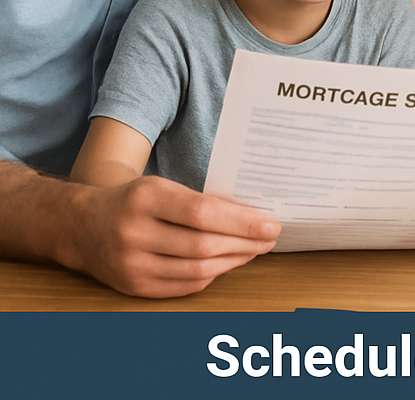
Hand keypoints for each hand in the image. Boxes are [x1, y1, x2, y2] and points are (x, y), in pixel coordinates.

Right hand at [64, 175, 280, 296]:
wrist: (83, 227)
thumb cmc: (134, 201)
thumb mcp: (162, 186)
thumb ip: (201, 199)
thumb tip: (251, 215)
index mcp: (146, 198)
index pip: (204, 212)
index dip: (242, 221)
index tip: (271, 224)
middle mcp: (136, 233)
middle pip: (203, 245)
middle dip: (245, 243)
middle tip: (270, 238)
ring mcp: (132, 264)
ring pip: (197, 269)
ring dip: (234, 261)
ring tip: (254, 250)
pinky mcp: (133, 287)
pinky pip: (184, 286)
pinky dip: (212, 275)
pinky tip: (227, 263)